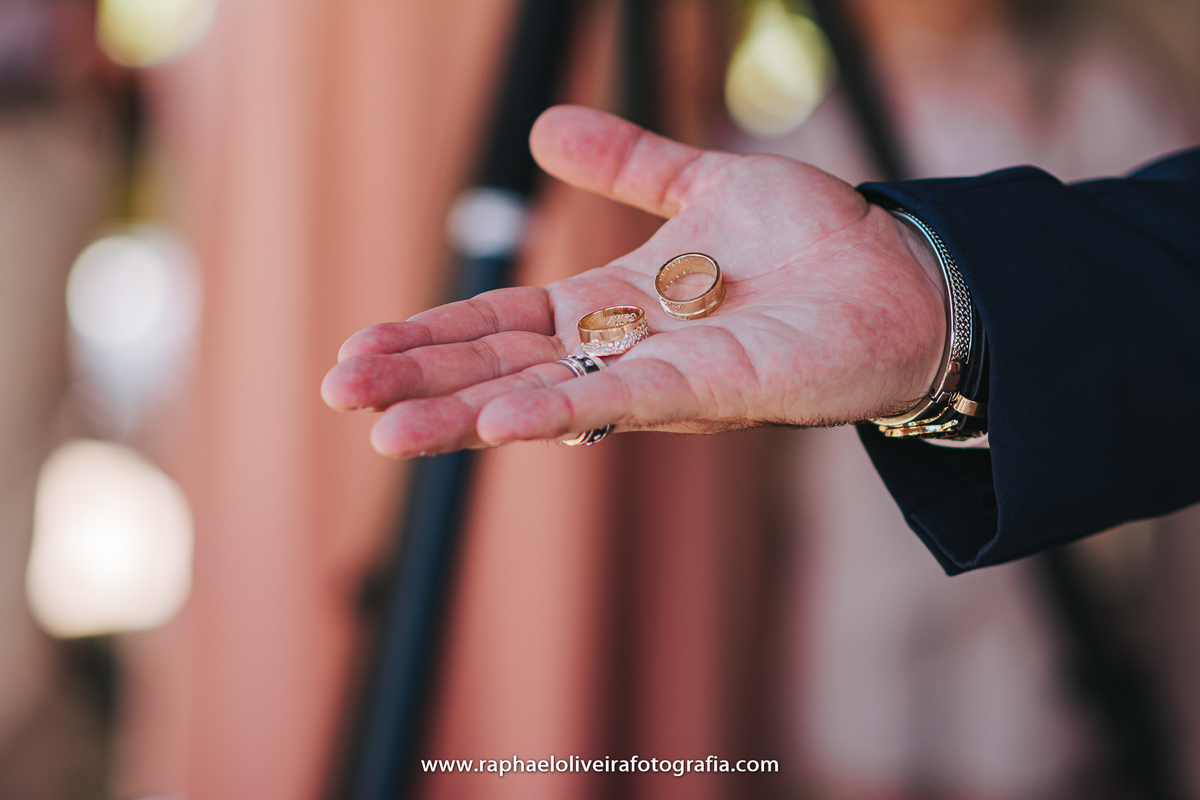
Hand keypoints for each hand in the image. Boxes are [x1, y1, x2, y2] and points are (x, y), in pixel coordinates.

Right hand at [321, 105, 945, 456]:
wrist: (901, 277)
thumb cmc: (809, 243)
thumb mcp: (701, 187)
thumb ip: (626, 164)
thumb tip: (543, 128)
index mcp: (613, 308)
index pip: (502, 325)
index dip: (431, 334)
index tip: (358, 349)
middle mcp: (623, 351)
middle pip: (503, 367)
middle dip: (422, 380)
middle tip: (339, 391)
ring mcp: (660, 378)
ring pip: (544, 397)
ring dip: (462, 415)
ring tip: (385, 431)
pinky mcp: (707, 388)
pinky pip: (618, 401)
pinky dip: (554, 410)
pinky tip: (492, 422)